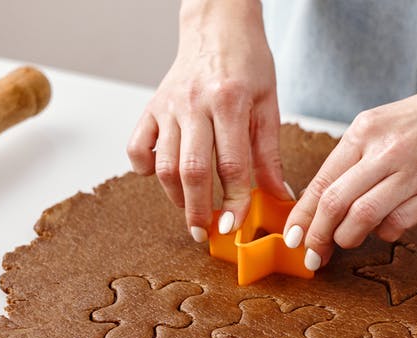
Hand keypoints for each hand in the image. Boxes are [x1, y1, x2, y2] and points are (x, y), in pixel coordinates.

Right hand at [127, 1, 289, 242]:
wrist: (218, 26)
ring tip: (191, 210)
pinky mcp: (152, 107)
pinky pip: (137, 146)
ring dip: (176, 196)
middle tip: (205, 233)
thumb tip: (278, 196)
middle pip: (192, 170)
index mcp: (230, 102)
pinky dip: (144, 169)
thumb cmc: (247, 64)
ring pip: (164, 164)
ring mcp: (169, 106)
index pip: (232, 165)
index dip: (235, 202)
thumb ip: (269, 154)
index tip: (235, 226)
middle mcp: (195, 104)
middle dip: (198, 210)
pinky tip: (162, 177)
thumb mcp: (268, 105)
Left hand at [282, 75, 416, 269]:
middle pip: (336, 202)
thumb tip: (323, 203)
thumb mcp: (381, 125)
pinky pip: (399, 222)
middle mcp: (386, 150)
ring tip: (346, 241)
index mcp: (365, 131)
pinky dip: (385, 232)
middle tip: (312, 253)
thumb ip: (354, 160)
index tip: (293, 237)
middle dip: (318, 235)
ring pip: (364, 216)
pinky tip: (386, 227)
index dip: (302, 215)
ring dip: (348, 237)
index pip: (323, 180)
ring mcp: (414, 172)